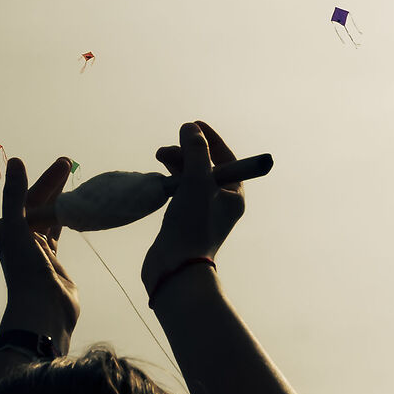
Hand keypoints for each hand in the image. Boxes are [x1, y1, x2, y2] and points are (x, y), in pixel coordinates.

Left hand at [0, 156, 77, 337]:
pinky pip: (61, 233)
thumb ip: (15, 196)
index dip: (45, 180)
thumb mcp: (16, 228)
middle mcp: (23, 239)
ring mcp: (39, 251)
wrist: (43, 310)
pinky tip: (77, 210)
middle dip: (54, 184)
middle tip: (69, 163)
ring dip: (61, 200)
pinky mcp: (55, 262)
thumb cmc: (26, 271)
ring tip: (74, 181)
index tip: (62, 164)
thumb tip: (16, 161)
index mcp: (10, 231)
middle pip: (39, 205)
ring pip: (50, 218)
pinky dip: (68, 220)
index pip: (29, 198)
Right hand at [140, 121, 246, 294]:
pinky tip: (160, 177)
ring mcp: (202, 214)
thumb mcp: (197, 182)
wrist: (175, 268)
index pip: (226, 158)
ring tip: (159, 156)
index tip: (193, 124)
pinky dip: (171, 181)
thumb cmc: (192, 225)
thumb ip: (195, 152)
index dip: (210, 139)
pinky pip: (180, 192)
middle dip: (187, 152)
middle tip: (166, 148)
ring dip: (177, 164)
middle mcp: (222, 204)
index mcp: (234, 195)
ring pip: (191, 178)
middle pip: (206, 166)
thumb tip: (190, 128)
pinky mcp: (184, 222)